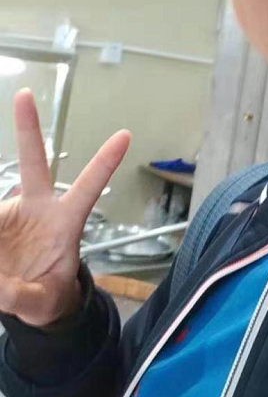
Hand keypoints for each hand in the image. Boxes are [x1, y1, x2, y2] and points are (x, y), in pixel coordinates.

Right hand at [0, 89, 129, 326]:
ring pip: (0, 202)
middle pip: (35, 162)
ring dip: (0, 219)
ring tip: (3, 252)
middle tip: (24, 94)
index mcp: (65, 223)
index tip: (125, 135)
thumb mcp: (42, 302)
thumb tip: (0, 285)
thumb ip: (23, 296)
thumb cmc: (46, 295)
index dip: (105, 162)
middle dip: (29, 128)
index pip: (88, 188)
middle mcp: (39, 208)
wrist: (23, 299)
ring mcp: (15, 212)